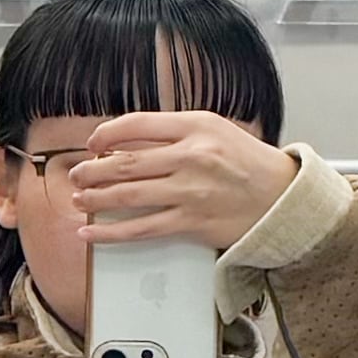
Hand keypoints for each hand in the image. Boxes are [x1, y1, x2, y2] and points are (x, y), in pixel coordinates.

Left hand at [72, 109, 296, 256]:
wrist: (281, 197)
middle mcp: (190, 156)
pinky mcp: (191, 222)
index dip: (106, 135)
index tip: (92, 144)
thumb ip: (176, 133)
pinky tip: (90, 231)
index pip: (136, 125)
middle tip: (76, 176)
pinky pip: (141, 229)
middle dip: (92, 170)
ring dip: (95, 198)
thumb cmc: (248, 163)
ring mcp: (190, 191)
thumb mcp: (216, 130)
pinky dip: (110, 232)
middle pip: (126, 162)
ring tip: (78, 200)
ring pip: (128, 195)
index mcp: (195, 126)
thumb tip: (130, 145)